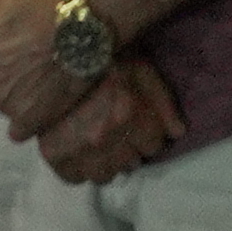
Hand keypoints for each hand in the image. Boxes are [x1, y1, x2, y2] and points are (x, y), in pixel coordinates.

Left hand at [0, 0, 94, 138]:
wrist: (88, 24)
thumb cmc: (48, 0)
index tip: (17, 37)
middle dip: (7, 70)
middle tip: (33, 55)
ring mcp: (11, 105)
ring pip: (7, 101)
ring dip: (20, 93)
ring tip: (45, 76)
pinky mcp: (35, 119)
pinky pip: (21, 129)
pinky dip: (28, 120)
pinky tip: (41, 108)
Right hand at [35, 57, 180, 186]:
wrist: (61, 52)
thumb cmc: (108, 58)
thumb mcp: (144, 71)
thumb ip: (165, 104)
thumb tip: (178, 133)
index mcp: (130, 116)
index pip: (153, 146)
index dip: (149, 135)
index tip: (140, 126)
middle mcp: (106, 139)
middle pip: (130, 164)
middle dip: (129, 150)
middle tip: (120, 134)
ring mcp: (78, 150)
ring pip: (104, 175)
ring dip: (106, 162)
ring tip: (101, 145)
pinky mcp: (53, 155)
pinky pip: (75, 178)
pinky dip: (80, 168)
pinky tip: (81, 153)